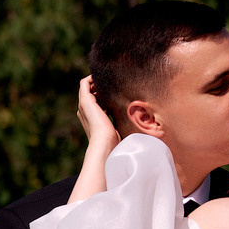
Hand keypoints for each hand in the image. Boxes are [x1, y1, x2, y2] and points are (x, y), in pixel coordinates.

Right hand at [68, 78, 123, 202]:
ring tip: (109, 81)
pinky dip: (92, 79)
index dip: (104, 98)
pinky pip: (84, 84)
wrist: (104, 148)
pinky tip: (104, 80)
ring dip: (96, 83)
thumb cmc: (113, 149)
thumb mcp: (122, 140)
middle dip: (100, 89)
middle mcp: (85, 113)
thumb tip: (143, 147)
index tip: (116, 96)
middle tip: (113, 86)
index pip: (95, 106)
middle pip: (89, 95)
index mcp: (92, 122)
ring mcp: (84, 107)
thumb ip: (129, 138)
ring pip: (86, 88)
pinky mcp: (86, 101)